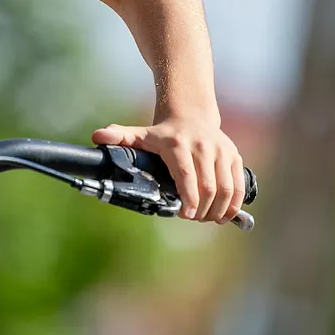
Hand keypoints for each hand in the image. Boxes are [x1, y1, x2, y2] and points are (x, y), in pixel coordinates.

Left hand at [92, 114, 245, 223]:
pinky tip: (224, 215)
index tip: (185, 216)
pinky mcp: (234, 156)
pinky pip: (238, 185)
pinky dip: (234, 203)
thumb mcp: (141, 133)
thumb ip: (120, 136)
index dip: (188, 199)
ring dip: (219, 210)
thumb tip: (96, 137)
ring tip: (207, 219)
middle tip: (193, 219)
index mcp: (178, 144)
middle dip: (202, 210)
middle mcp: (203, 146)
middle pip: (208, 187)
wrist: (191, 115)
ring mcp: (221, 151)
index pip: (186, 176)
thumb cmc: (163, 132)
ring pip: (226, 188)